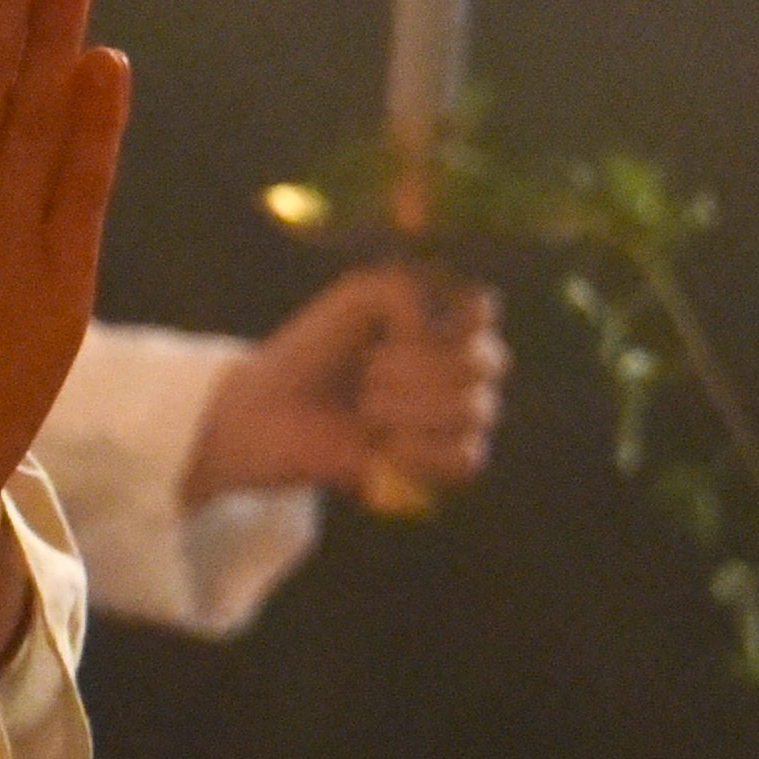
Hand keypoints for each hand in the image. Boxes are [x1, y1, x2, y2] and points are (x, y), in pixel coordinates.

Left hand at [187, 266, 507, 507]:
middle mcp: (463, 367)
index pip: (485, 310)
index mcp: (447, 319)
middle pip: (485, 362)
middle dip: (417, 366)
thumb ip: (404, 292)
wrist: (274, 412)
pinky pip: (466, 459)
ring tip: (367, 406)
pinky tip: (387, 445)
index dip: (450, 317)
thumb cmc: (315, 348)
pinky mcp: (443, 466)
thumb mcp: (356, 298)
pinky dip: (423, 452)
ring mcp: (457, 418)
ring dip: (411, 408)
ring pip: (475, 410)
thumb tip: (434, 334)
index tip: (394, 327)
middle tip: (368, 369)